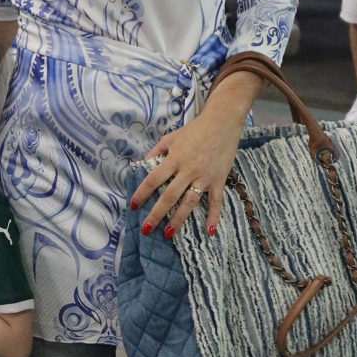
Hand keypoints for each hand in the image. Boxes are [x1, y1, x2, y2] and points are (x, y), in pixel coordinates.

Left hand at [129, 73, 260, 236]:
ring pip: (189, 202)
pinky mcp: (218, 180)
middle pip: (169, 196)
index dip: (142, 193)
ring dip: (178, 219)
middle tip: (146, 229)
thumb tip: (144, 165)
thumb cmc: (194, 130)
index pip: (153, 179)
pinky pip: (216, 202)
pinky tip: (209, 232)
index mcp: (174, 159)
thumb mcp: (170, 137)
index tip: (134, 206)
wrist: (222, 122)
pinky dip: (213, 217)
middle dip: (156, 214)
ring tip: (168, 233)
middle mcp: (188, 170)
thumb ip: (157, 152)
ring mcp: (204, 177)